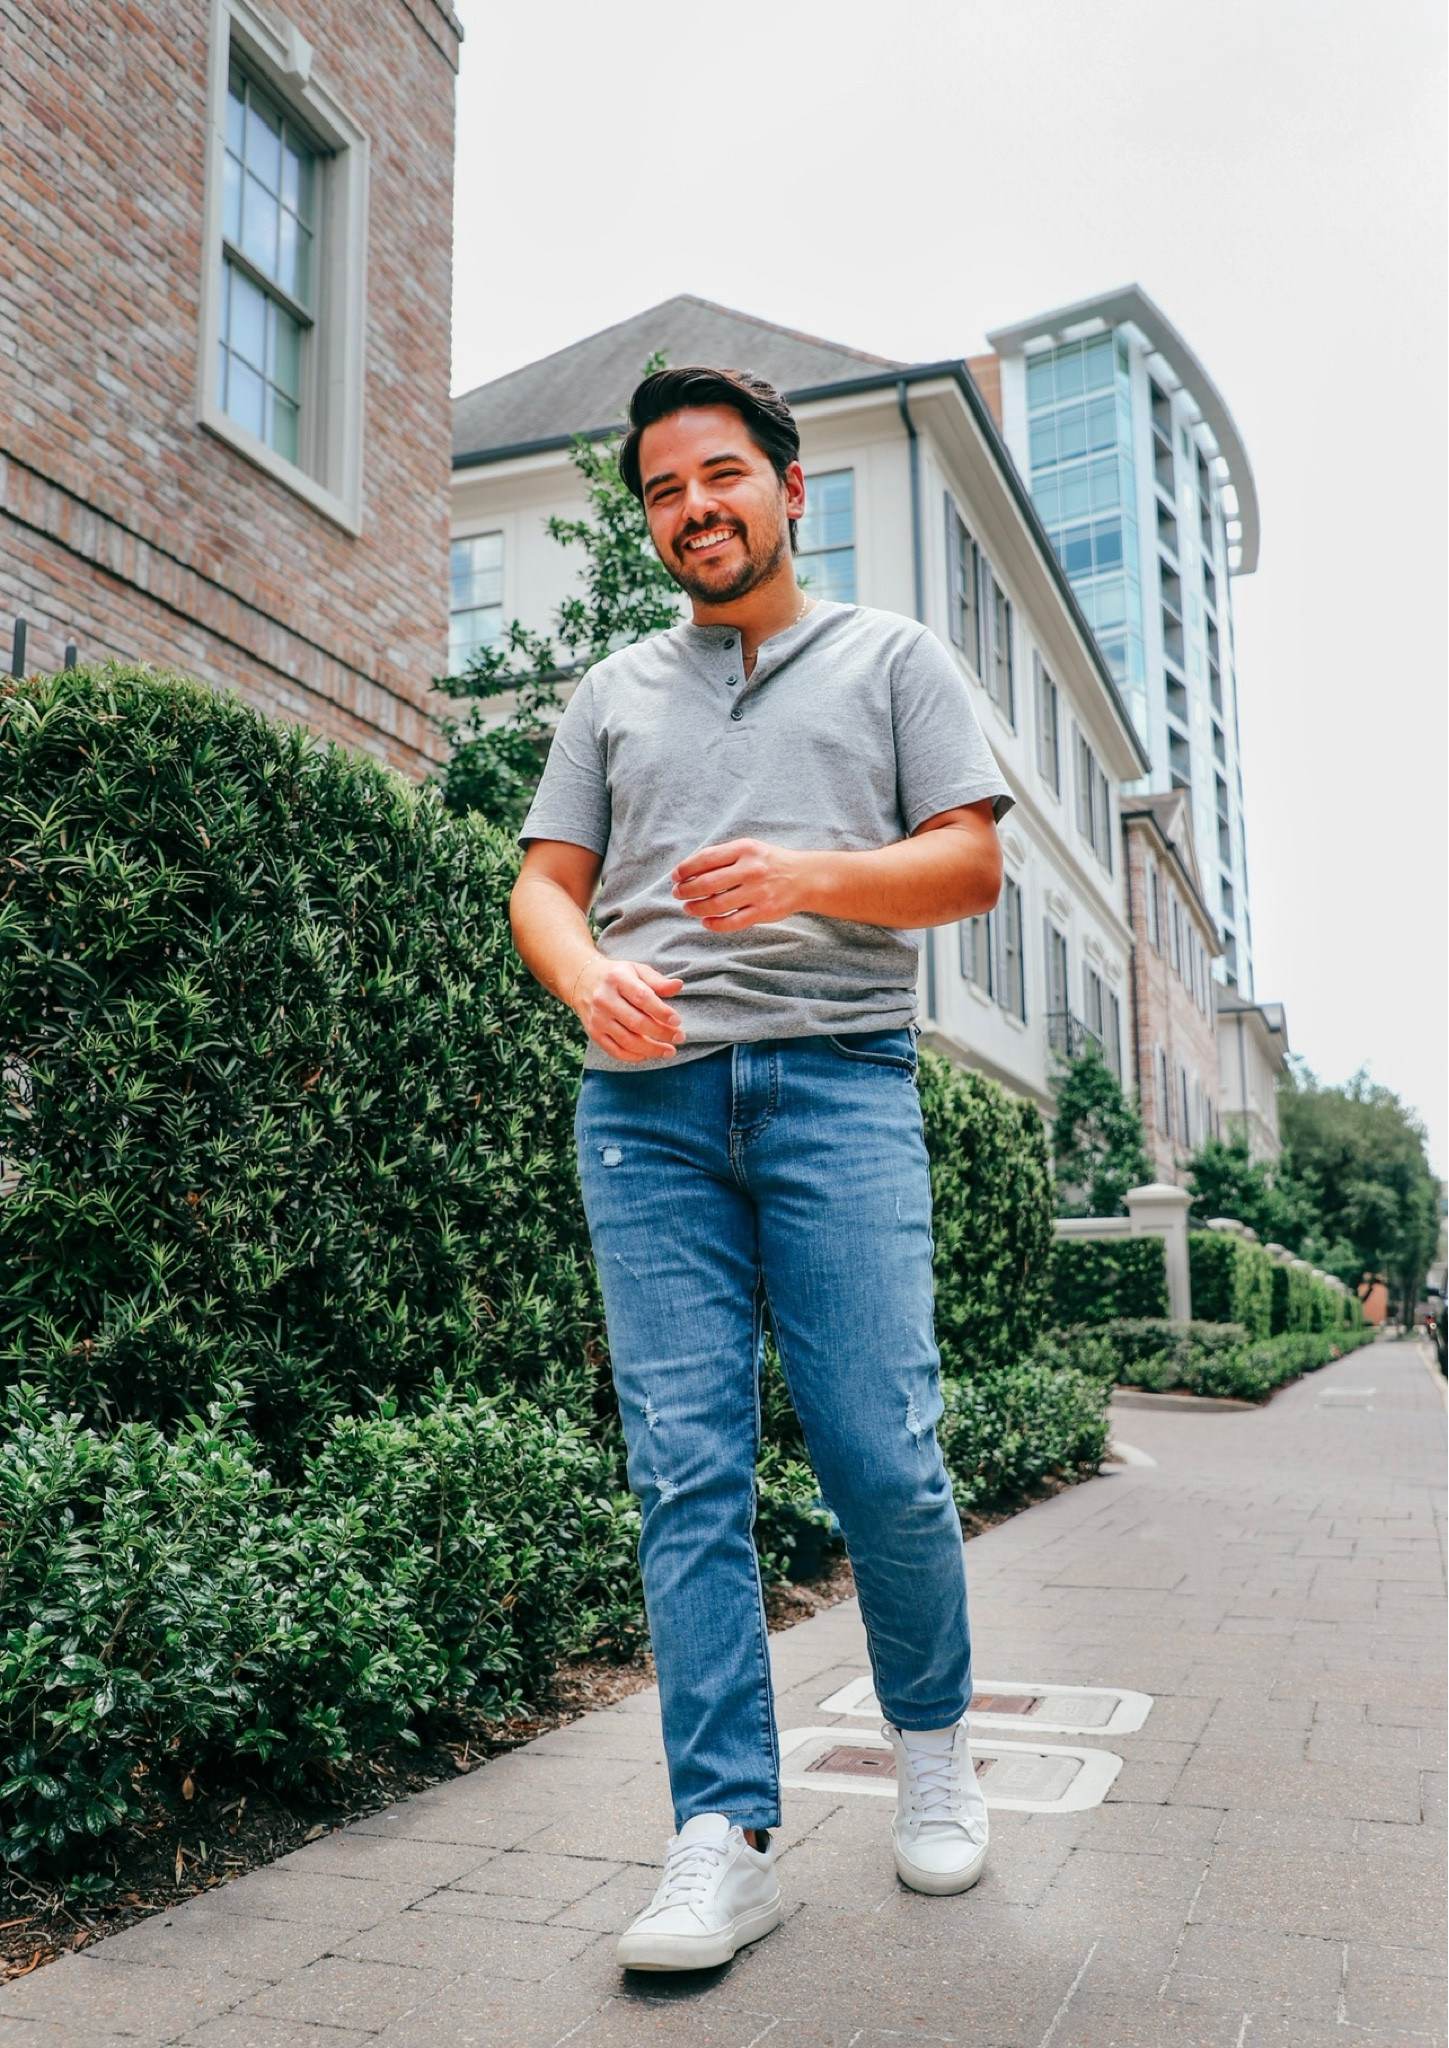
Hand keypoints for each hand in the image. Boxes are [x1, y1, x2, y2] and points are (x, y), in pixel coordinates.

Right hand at [571, 956, 684, 1061]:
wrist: (583, 981)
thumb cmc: (617, 976)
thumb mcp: (637, 970)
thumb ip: (658, 981)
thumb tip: (678, 986)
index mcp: (618, 979)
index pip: (642, 998)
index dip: (661, 1012)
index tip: (677, 1020)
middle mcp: (604, 999)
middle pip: (636, 1022)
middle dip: (661, 1033)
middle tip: (679, 1037)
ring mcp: (598, 1018)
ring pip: (627, 1040)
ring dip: (651, 1049)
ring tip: (669, 1050)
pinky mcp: (594, 1032)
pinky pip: (615, 1050)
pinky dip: (633, 1056)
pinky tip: (648, 1054)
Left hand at [672, 839, 806, 930]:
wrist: (805, 877)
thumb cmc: (770, 862)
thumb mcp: (749, 849)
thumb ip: (723, 856)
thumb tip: (689, 870)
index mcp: (744, 849)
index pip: (706, 858)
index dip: (686, 868)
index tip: (675, 876)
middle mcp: (751, 870)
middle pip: (707, 883)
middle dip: (686, 890)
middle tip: (677, 894)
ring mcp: (757, 892)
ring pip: (716, 904)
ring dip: (696, 908)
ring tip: (687, 908)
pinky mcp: (763, 911)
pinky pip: (732, 922)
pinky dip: (715, 923)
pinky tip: (706, 921)